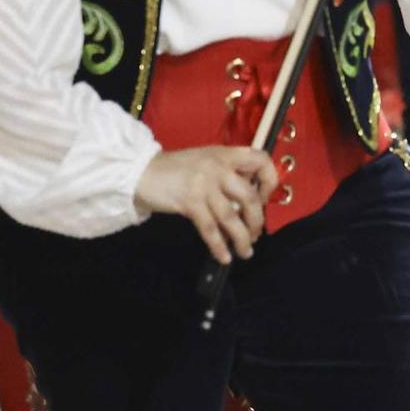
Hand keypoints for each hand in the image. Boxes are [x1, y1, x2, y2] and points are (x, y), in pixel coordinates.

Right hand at [132, 146, 278, 265]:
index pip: (260, 160)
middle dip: (257, 221)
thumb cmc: (174, 169)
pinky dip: (219, 246)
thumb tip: (250, 197)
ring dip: (242, 239)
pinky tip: (224, 257)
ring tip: (246, 251)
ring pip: (232, 217)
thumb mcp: (204, 160)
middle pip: (249, 198)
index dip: (269, 181)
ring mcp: (203, 185)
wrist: (140, 172)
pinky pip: (211, 229)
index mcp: (224, 154)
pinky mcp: (190, 202)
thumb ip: (227, 172)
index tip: (264, 198)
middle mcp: (217, 167)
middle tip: (256, 234)